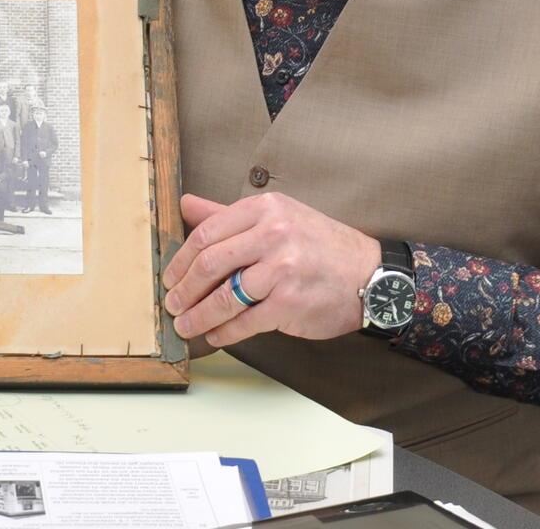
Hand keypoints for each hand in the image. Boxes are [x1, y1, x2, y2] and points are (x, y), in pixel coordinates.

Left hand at [160, 193, 381, 347]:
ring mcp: (282, 269)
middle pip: (210, 263)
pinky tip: (215, 335)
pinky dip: (224, 332)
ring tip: (185, 325)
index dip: (180, 260)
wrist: (369, 275)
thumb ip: (227, 214)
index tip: (170, 277)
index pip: (206, 233)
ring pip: (224, 296)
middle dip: (183, 289)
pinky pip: (245, 321)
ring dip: (198, 316)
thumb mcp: (277, 217)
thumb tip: (185, 204)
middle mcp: (273, 234)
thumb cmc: (319, 246)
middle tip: (171, 303)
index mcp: (265, 209)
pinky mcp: (290, 302)